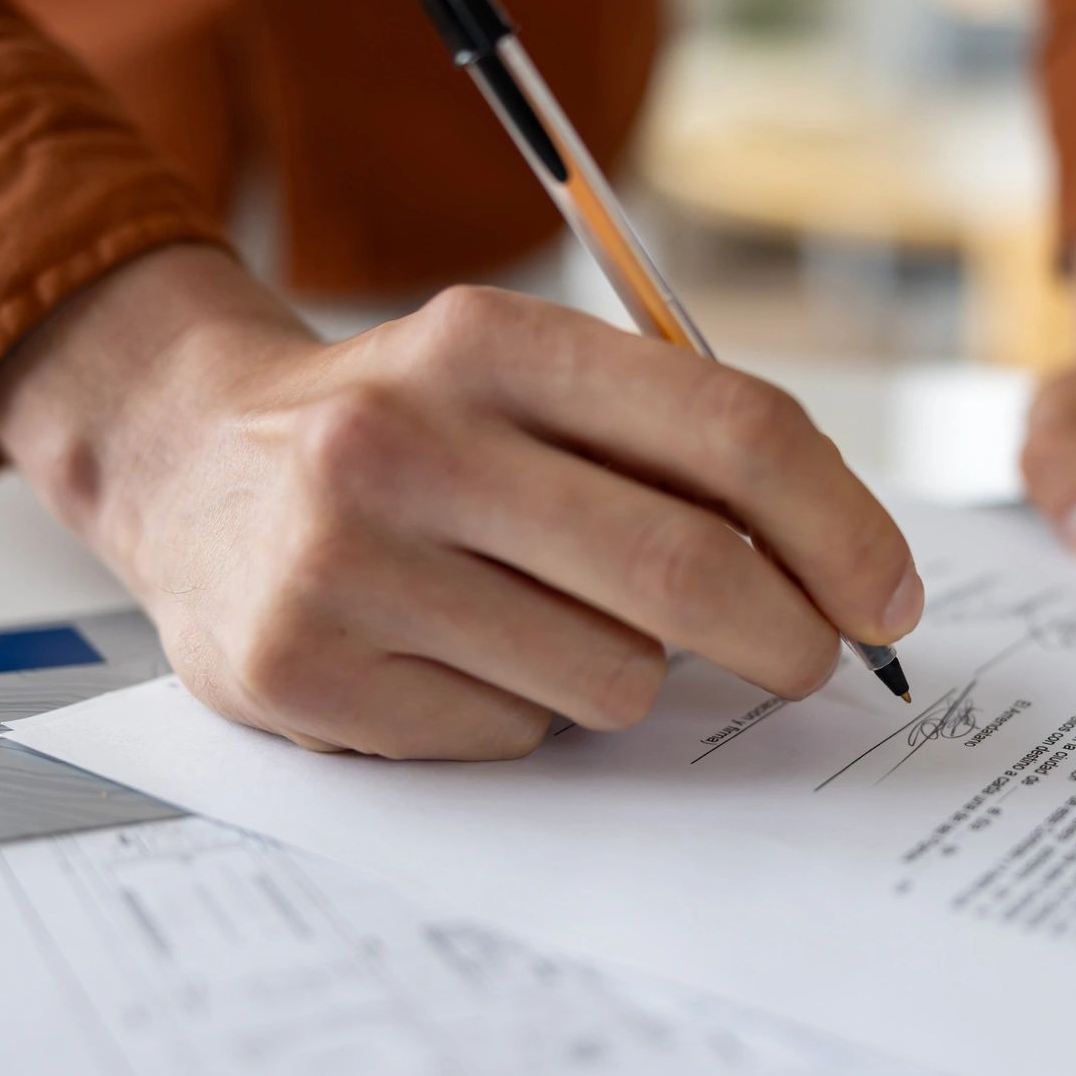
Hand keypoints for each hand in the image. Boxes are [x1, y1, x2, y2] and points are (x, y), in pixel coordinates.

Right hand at [0, 246, 922, 758]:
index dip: (841, 527)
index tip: (889, 595)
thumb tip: (840, 567)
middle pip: (684, 570)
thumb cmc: (405, 427)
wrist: (185, 465)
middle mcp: (407, 437)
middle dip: (787, 637)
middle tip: (810, 660)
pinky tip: (453, 655)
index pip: (730, 431)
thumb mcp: (518, 378)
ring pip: (608, 676)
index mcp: (490, 338)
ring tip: (541, 618)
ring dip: (623, 671)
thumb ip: (664, 444)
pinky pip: (511, 736)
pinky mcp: (301, 670)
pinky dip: (519, 713)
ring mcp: (345, 560)